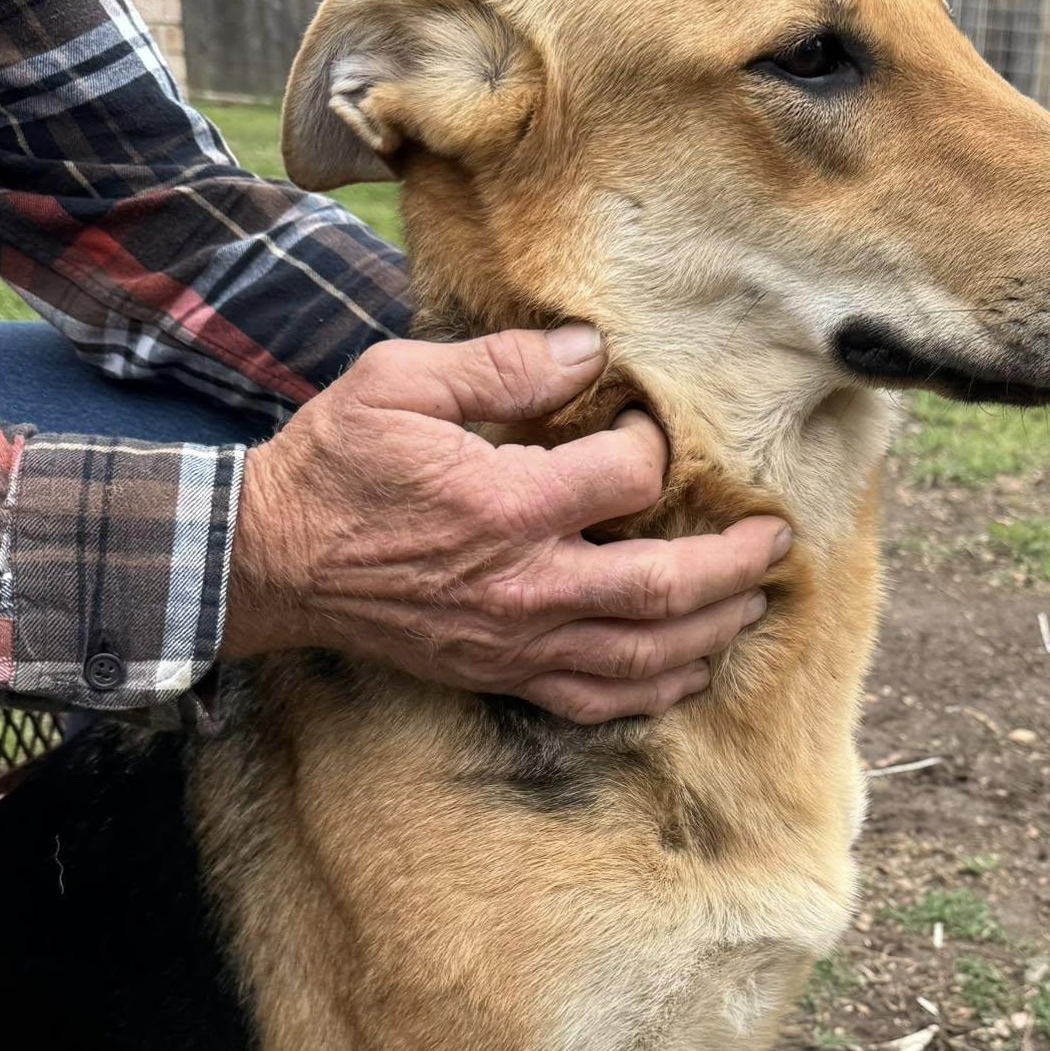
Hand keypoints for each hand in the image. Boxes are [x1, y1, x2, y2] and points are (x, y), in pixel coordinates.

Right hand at [223, 325, 790, 721]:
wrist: (273, 562)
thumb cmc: (334, 465)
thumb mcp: (401, 383)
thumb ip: (501, 367)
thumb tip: (588, 352)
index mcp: (504, 504)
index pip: (625, 479)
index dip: (656, 447)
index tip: (653, 427)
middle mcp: (523, 584)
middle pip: (661, 586)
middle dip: (732, 564)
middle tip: (776, 540)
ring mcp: (515, 640)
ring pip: (641, 653)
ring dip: (710, 630)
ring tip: (753, 602)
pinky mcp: (500, 673)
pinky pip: (594, 698)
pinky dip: (652, 690)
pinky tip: (689, 670)